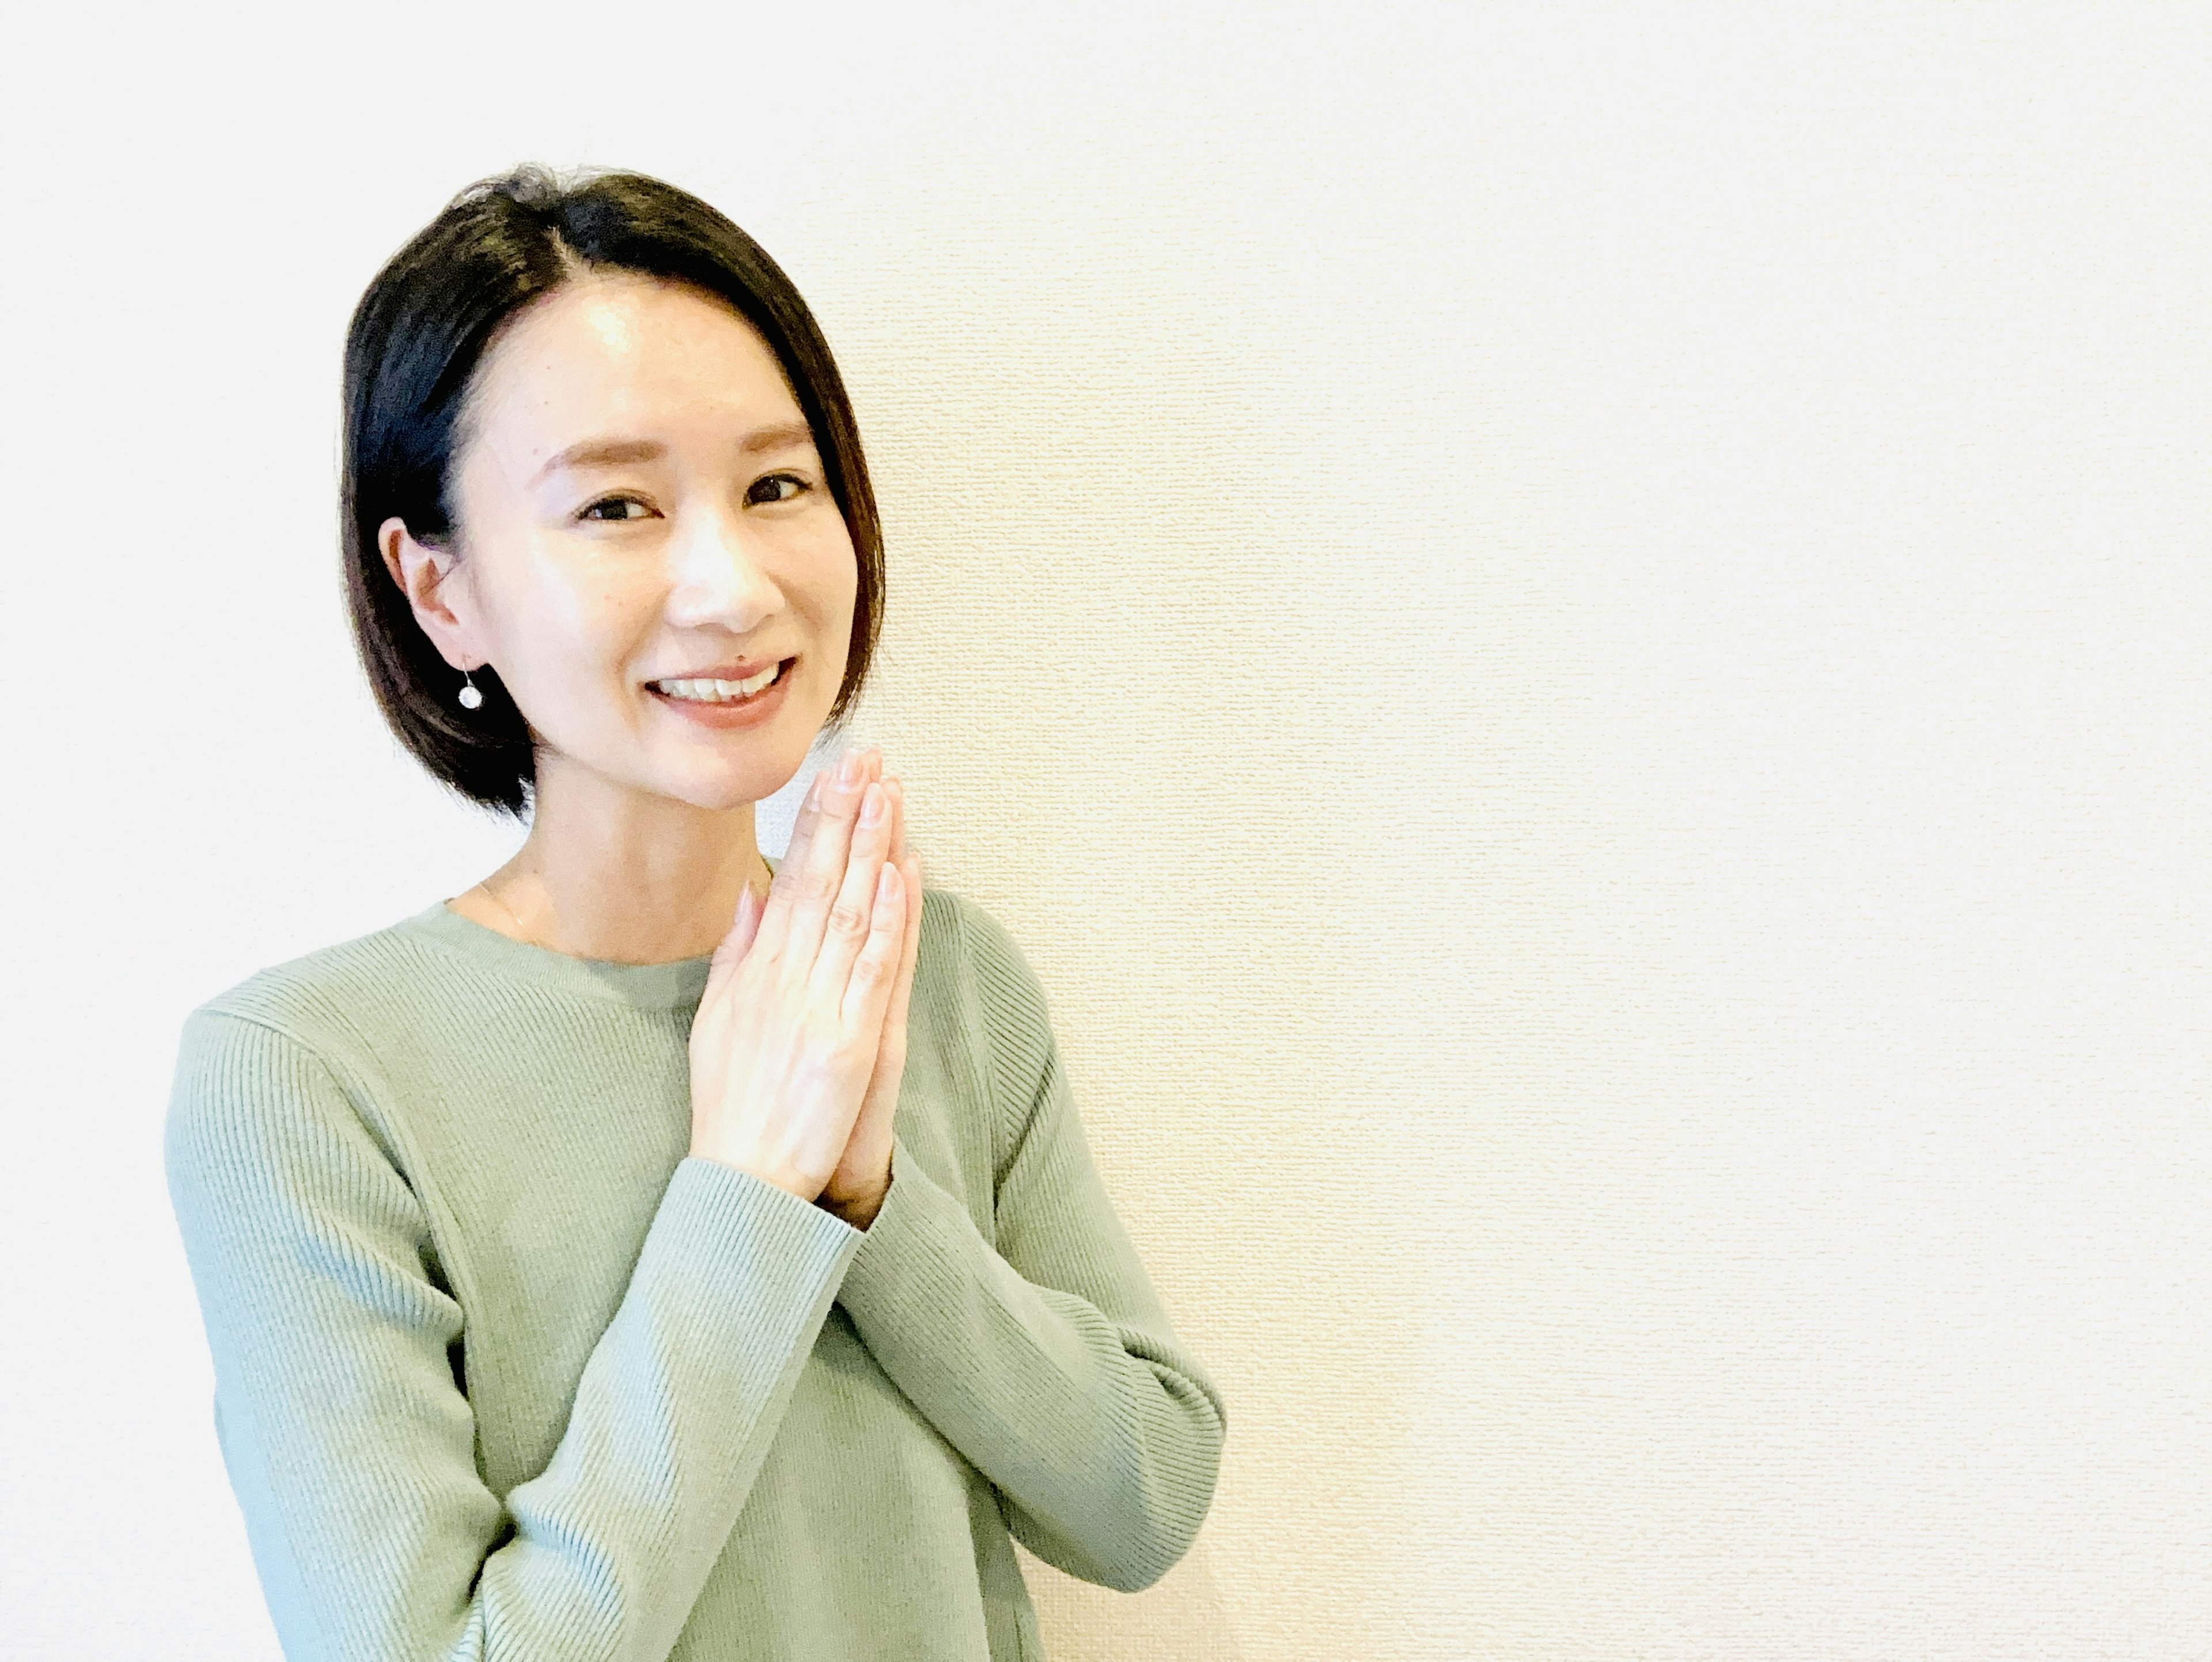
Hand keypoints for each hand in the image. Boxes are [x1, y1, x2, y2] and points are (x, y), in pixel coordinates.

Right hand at [687, 745, 910, 1204]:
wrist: (742, 1180)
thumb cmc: (731, 1105)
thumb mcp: (716, 1018)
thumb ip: (735, 952)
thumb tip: (752, 892)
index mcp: (756, 970)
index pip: (789, 877)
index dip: (814, 822)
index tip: (833, 773)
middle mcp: (783, 979)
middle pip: (819, 881)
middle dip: (844, 815)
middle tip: (866, 758)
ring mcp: (816, 1009)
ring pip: (848, 913)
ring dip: (870, 850)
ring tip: (888, 794)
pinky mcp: (849, 1044)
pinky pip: (870, 971)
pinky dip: (885, 922)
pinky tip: (897, 877)